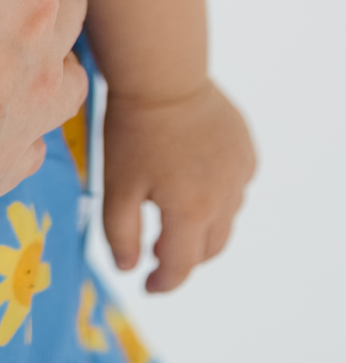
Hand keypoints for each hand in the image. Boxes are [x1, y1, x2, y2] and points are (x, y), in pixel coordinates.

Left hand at [103, 79, 255, 291]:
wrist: (163, 76)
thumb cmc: (133, 131)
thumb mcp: (116, 185)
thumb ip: (121, 233)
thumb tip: (129, 269)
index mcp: (190, 213)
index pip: (181, 266)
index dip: (162, 282)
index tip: (147, 285)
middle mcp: (224, 200)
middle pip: (208, 249)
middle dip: (184, 258)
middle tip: (158, 253)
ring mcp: (239, 176)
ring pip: (227, 220)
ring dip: (203, 228)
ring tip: (175, 218)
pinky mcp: (246, 153)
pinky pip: (237, 188)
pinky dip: (220, 197)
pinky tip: (197, 182)